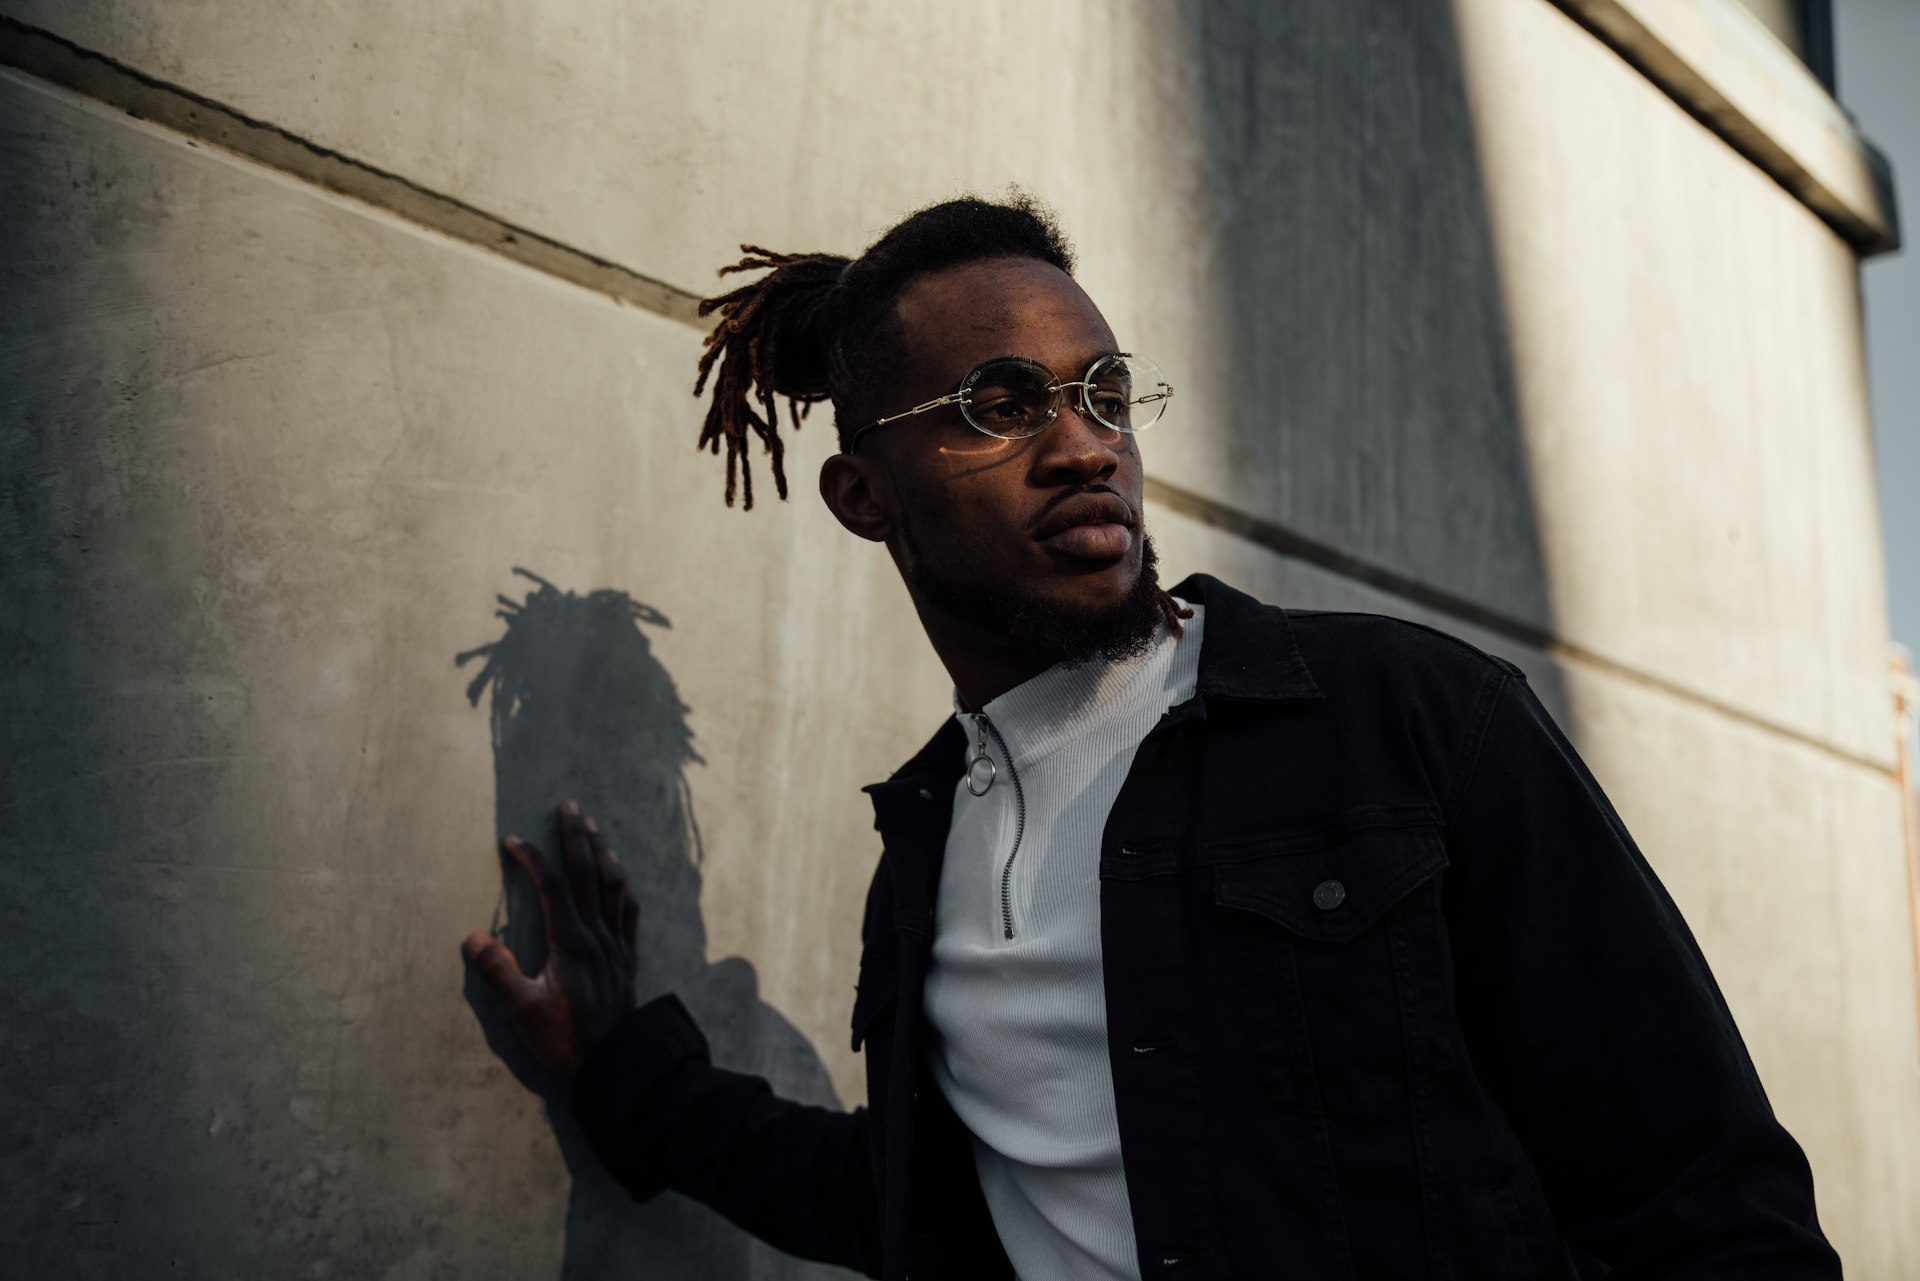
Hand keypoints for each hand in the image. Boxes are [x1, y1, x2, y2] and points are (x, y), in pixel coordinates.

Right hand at [463, 799, 639, 1076]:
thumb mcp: (524, 1011)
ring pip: (613, 885)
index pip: (553, 886)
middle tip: (570, 805)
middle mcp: (597, 935)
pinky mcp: (627, 956)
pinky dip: (623, 885)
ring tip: (593, 827)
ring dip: (603, 852)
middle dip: (577, 836)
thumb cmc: (566, 1039)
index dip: (533, 859)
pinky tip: (620, 874)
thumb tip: (472, 937)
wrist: (616, 1061)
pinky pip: (629, 910)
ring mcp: (616, 943)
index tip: (512, 840)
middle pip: (589, 873)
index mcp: (571, 942)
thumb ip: (499, 973)